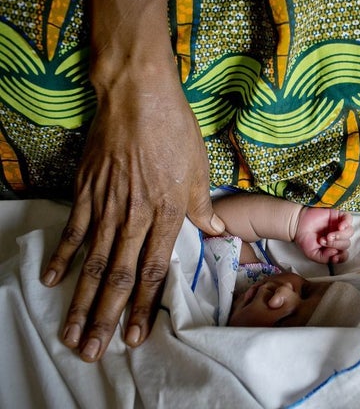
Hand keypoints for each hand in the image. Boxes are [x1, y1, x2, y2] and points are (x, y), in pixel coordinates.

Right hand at [41, 60, 224, 361]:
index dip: (144, 308)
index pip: (154, 272)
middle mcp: (136, 218)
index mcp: (168, 215)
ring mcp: (107, 206)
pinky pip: (73, 230)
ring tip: (70, 330)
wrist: (138, 97)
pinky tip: (53, 279)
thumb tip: (217, 233)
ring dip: (81, 300)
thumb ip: (203, 207)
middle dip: (106, 318)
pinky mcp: (86, 191)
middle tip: (92, 350)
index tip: (135, 337)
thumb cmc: (175, 131)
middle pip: (119, 277)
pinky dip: (63, 256)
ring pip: (93, 262)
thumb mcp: (200, 169)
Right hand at [294, 208, 353, 263]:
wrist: (297, 224)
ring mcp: (339, 226)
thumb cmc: (305, 239)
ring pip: (349, 232)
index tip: (333, 258)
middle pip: (346, 244)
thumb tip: (335, 253)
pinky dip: (346, 223)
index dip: (341, 257)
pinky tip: (339, 227)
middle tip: (322, 241)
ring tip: (328, 236)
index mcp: (334, 248)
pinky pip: (348, 219)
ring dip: (340, 236)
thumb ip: (324, 258)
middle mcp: (339, 238)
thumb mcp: (312, 254)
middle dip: (335, 245)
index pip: (344, 254)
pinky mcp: (338, 216)